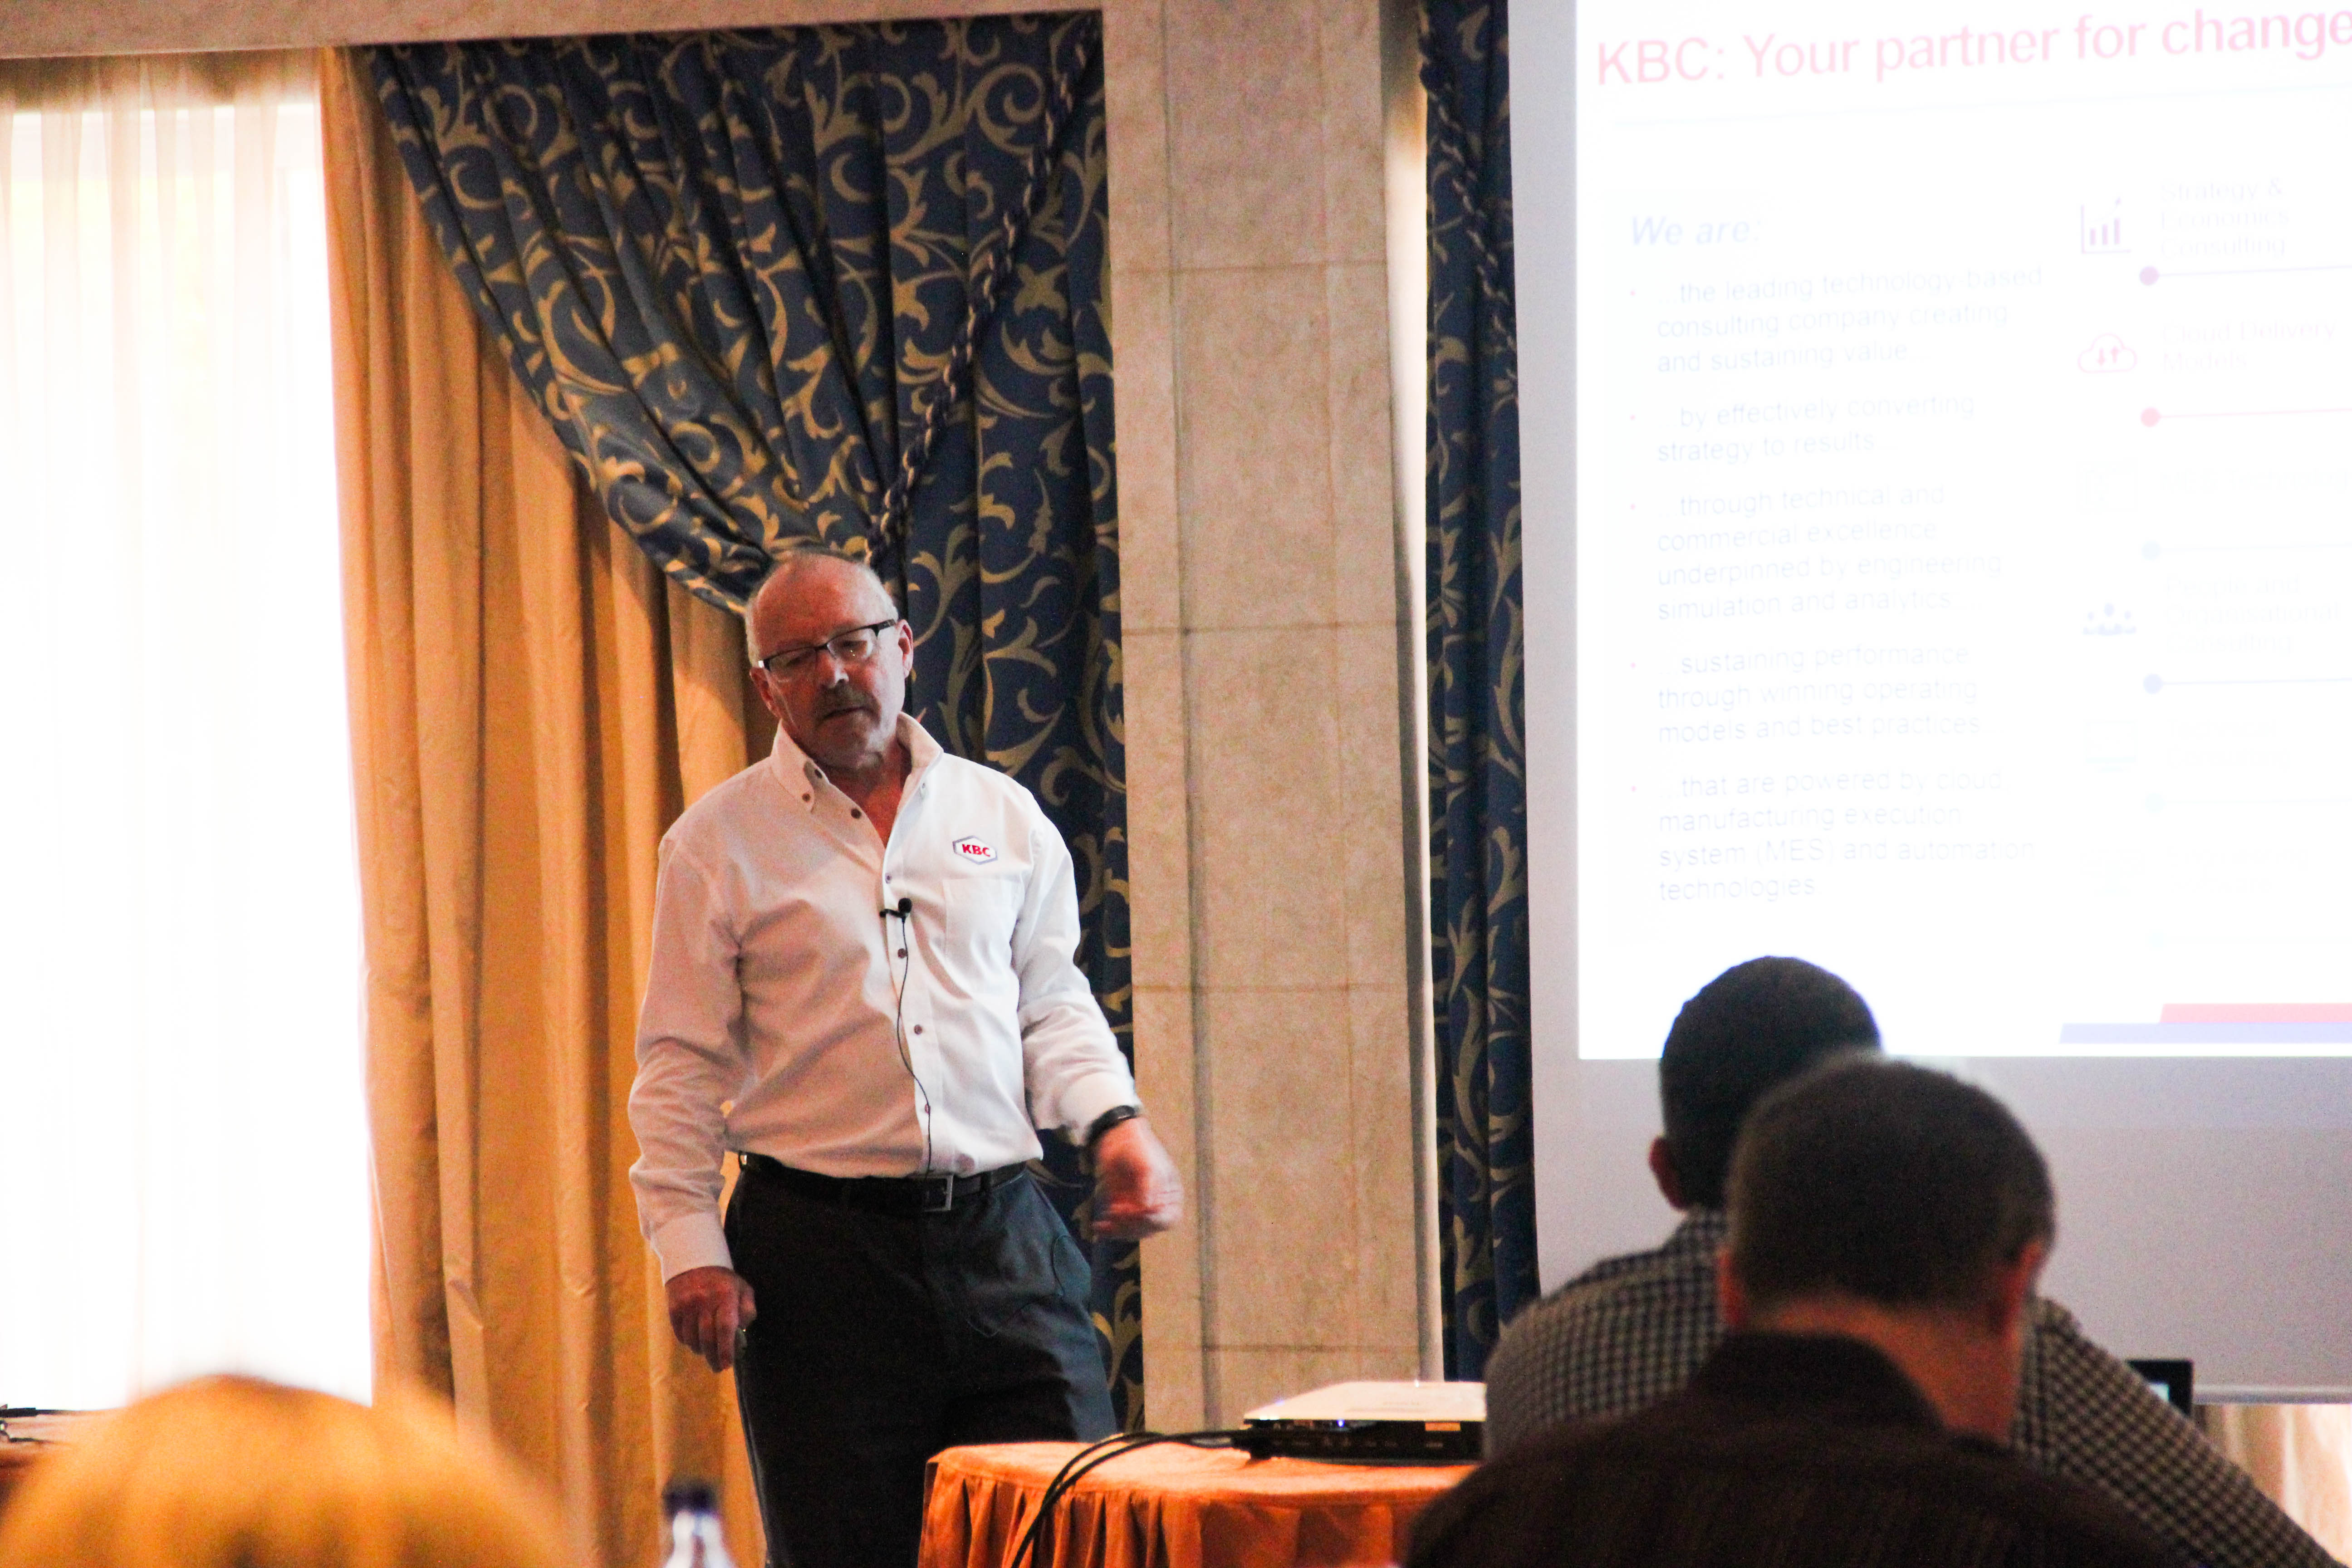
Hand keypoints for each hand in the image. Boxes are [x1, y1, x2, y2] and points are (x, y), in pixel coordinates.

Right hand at [666, 1265, 757, 1372]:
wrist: (692, 1260)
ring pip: (692, 1339)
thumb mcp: (742, 1288)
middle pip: (708, 1338)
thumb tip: (742, 1332)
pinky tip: (694, 1341)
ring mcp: (687, 1305)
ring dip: (700, 1350)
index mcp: (725, 1296)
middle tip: (717, 1367)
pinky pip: (680, 1334)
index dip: (726, 1349)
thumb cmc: (723, 1279)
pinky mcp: (673, 1308)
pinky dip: (688, 1342)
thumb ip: (747, 1309)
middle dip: (713, 1357)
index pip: (725, 1328)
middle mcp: (704, 1301)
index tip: (728, 1365)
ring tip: (706, 1352)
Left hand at [1090, 1116, 1183, 1239]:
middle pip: (1148, 1229)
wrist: (1115, 1135)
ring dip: (1119, 1229)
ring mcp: (1137, 1208)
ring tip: (1108, 1218)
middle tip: (1118, 1211)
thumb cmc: (1137, 1146)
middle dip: (1133, 1225)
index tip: (1141, 1214)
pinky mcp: (1121, 1208)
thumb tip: (1149, 1208)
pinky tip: (1099, 1227)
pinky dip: (1108, 1230)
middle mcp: (1156, 1205)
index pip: (1168, 1219)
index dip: (1155, 1221)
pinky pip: (1116, 1226)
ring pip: (1131, 1231)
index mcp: (1170, 1194)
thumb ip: (1149, 1186)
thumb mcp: (1145, 1164)